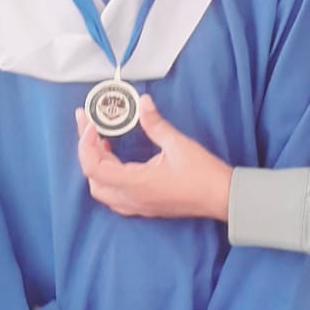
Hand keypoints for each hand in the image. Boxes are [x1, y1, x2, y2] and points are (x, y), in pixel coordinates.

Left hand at [74, 97, 231, 220]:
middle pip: (93, 179)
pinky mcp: (146, 207)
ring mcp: (139, 206)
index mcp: (136, 183)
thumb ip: (155, 124)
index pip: (94, 167)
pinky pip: (116, 197)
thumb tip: (143, 102)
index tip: (90, 124)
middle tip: (91, 128)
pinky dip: (109, 179)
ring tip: (103, 143)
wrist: (223, 198)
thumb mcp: (178, 144)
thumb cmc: (204, 175)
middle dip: (87, 152)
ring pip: (102, 191)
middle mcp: (132, 198)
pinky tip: (118, 163)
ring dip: (97, 167)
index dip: (86, 144)